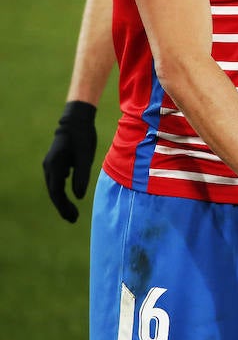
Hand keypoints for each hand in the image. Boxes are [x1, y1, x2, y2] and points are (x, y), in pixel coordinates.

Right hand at [43, 101, 97, 222]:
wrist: (76, 120)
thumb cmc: (82, 137)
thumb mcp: (85, 157)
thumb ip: (81, 176)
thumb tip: (79, 197)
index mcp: (55, 166)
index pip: (56, 192)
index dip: (63, 206)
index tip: (72, 218)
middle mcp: (49, 167)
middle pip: (54, 192)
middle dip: (63, 207)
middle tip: (73, 219)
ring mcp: (52, 164)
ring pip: (55, 186)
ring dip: (63, 200)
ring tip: (72, 212)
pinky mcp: (57, 161)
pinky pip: (58, 180)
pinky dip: (63, 190)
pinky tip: (70, 195)